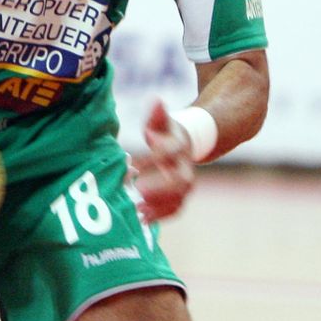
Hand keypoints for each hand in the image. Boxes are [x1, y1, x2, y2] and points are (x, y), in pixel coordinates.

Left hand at [131, 100, 195, 220]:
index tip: (133, 165)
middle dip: (160, 188)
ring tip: (138, 213)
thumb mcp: (161, 121)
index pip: (170, 152)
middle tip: (137, 192)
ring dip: (159, 207)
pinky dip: (161, 216)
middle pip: (180, 181)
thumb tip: (155, 100)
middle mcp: (186, 167)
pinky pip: (175, 209)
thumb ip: (157, 115)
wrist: (187, 144)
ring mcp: (185, 183)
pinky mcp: (180, 196)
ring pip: (179, 198)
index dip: (154, 157)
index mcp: (179, 147)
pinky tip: (142, 221)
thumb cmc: (166, 132)